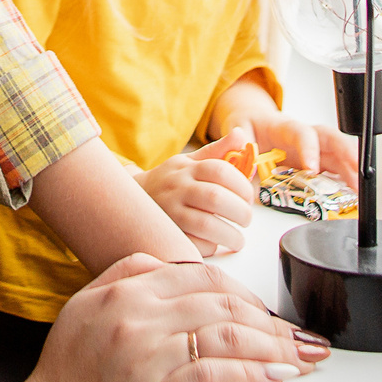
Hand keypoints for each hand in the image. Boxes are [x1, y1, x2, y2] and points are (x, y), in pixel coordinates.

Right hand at [7, 255, 319, 381]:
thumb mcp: (82, 313)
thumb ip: (120, 279)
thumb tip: (164, 265)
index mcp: (120, 292)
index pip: (199, 275)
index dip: (243, 292)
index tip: (265, 312)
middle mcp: (133, 316)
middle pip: (222, 303)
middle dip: (270, 321)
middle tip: (297, 339)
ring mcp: (144, 355)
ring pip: (227, 335)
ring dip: (273, 348)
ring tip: (297, 360)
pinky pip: (217, 377)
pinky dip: (253, 376)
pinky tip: (272, 381)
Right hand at [139, 132, 256, 256]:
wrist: (132, 199)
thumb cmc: (170, 180)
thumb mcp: (190, 161)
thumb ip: (217, 151)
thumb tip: (241, 135)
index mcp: (187, 168)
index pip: (220, 170)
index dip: (242, 185)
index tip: (249, 198)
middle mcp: (177, 188)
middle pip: (216, 198)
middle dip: (240, 212)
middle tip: (246, 220)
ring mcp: (170, 212)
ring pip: (206, 225)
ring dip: (230, 235)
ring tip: (238, 239)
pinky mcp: (166, 234)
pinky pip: (193, 244)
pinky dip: (210, 246)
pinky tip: (214, 243)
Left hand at [226, 113, 355, 180]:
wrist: (251, 123)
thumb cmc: (247, 126)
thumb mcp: (237, 129)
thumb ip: (239, 146)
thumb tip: (244, 165)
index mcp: (285, 127)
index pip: (302, 133)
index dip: (310, 149)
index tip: (312, 168)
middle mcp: (304, 137)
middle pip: (331, 140)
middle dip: (347, 154)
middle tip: (356, 172)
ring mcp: (314, 149)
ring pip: (339, 155)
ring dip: (352, 171)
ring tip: (361, 191)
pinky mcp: (318, 162)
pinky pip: (336, 169)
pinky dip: (346, 181)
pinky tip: (353, 196)